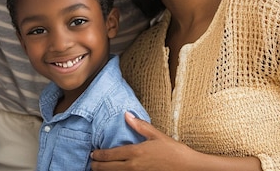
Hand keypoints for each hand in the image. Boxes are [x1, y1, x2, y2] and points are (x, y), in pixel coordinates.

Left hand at [91, 113, 261, 170]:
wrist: (189, 168)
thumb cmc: (175, 151)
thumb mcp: (157, 136)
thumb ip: (140, 126)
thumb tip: (126, 115)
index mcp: (136, 152)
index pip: (111, 155)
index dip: (99, 155)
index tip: (92, 155)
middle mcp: (134, 166)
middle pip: (109, 168)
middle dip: (97, 167)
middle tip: (91, 164)